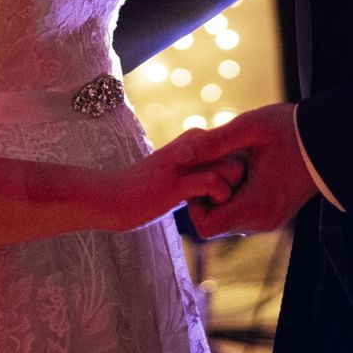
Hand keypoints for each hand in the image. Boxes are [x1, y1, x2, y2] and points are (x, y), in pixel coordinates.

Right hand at [96, 129, 245, 232]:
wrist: (111, 198)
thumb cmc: (144, 191)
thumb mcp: (176, 172)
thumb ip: (198, 169)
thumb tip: (226, 177)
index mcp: (194, 140)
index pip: (237, 152)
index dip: (236, 176)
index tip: (223, 196)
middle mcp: (194, 143)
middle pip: (241, 158)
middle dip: (239, 184)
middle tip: (220, 205)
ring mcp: (187, 161)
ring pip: (234, 169)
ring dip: (230, 194)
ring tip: (211, 209)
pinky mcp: (178, 182)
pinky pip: (216, 184)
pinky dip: (218, 200)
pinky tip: (202, 211)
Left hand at [184, 103, 319, 239]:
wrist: (329, 139)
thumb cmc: (291, 130)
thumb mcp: (249, 128)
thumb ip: (213, 143)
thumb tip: (179, 156)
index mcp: (256, 206)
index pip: (206, 227)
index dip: (196, 202)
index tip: (206, 173)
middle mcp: (262, 221)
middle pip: (216, 223)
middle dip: (210, 195)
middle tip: (220, 164)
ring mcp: (270, 219)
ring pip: (229, 217)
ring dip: (224, 193)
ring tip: (237, 163)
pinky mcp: (275, 212)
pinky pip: (244, 211)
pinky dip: (237, 193)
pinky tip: (247, 168)